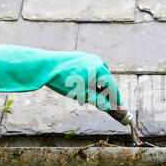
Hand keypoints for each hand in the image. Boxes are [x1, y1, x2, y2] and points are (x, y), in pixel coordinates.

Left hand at [0, 42, 122, 111]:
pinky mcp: (81, 57)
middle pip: (107, 80)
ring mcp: (89, 57)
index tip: (119, 106)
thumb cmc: (65, 81)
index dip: (116, 98)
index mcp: (100, 70)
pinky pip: (91, 69)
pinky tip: (85, 85)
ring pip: (98, 74)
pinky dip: (91, 78)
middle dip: (107, 92)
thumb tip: (109, 108)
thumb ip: (98, 101)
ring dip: (98, 85)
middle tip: (108, 103)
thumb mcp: (83, 95)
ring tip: (93, 95)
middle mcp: (97, 61)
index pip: (113, 86)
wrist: (46, 66)